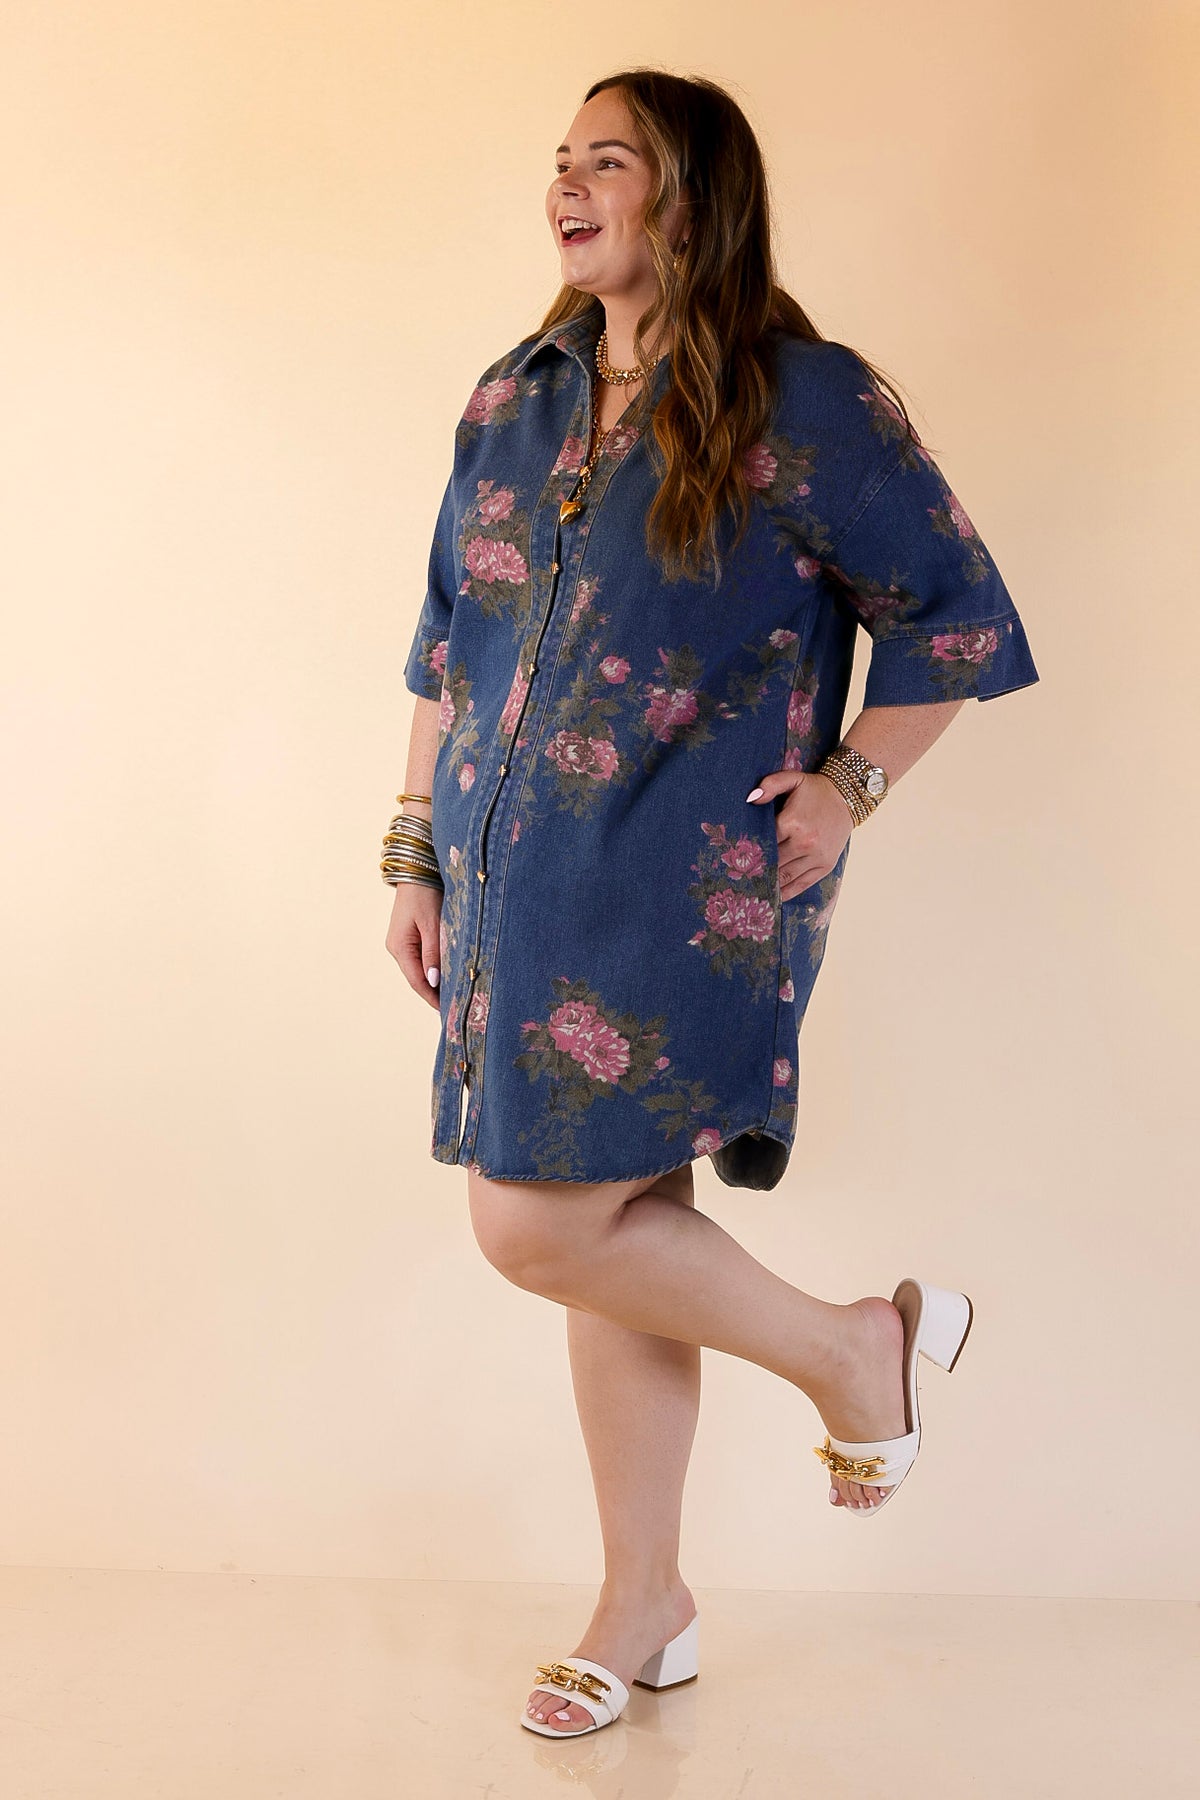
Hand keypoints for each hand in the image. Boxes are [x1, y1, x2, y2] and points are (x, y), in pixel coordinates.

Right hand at [385, 880, 443, 1011]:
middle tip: (454, 1006)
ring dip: (434, 981)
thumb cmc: (425, 895)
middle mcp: (397, 948)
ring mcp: (401, 943)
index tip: (448, 1010)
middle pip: (417, 978)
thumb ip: (433, 953)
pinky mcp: (408, 937)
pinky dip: (432, 968)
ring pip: (419, 969)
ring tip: (452, 994)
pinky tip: (445, 974)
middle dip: (434, 993)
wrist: (417, 871)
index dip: (432, 998)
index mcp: (400, 947)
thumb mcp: (432, 924)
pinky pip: (420, 958)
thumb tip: (433, 981)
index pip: (417, 981)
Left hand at [746, 768, 852, 901]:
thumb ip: (770, 785)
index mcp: (792, 822)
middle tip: (738, 879)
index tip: (733, 861)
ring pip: (785, 877)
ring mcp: (816, 856)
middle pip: (772, 863)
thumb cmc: (815, 789)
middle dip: (756, 871)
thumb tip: (751, 799)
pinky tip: (775, 897)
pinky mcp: (825, 866)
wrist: (848, 797)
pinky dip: (787, 893)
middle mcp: (805, 842)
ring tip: (752, 891)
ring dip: (769, 884)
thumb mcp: (793, 779)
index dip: (749, 852)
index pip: (763, 843)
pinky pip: (802, 884)